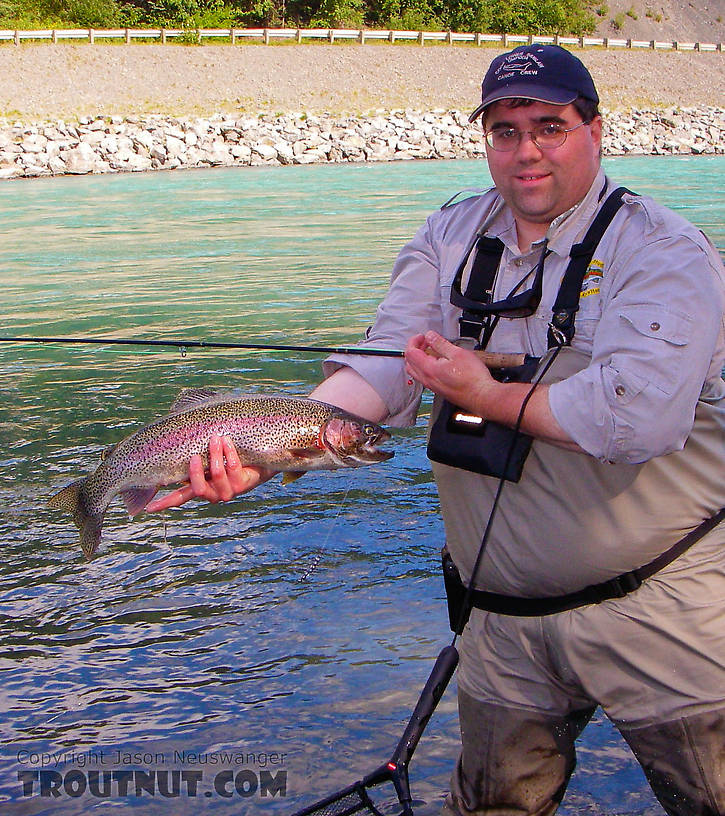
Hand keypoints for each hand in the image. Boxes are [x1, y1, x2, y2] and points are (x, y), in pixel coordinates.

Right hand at [145, 435, 274, 511]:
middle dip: (195, 471)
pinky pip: (232, 468)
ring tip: (215, 438)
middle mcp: (213, 492)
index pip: (180, 497)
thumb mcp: (209, 450)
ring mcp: (228, 491)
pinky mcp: (243, 485)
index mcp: (201, 486)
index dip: (164, 503)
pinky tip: (228, 441)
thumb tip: (175, 421)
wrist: (260, 457)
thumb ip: (193, 445)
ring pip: (216, 475)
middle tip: (194, 456)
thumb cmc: (231, 452)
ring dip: (215, 455)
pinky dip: (228, 452)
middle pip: (197, 488)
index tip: (148, 509)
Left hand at [404, 331, 498, 415]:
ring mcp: (433, 387)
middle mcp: (428, 380)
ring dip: (419, 359)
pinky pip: (425, 378)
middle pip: (410, 363)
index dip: (414, 342)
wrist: (482, 396)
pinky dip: (425, 368)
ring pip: (416, 372)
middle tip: (425, 342)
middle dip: (415, 350)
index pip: (411, 353)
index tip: (422, 336)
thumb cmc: (473, 378)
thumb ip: (440, 344)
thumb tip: (430, 336)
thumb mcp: (457, 354)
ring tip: (432, 351)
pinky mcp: (440, 390)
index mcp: (429, 370)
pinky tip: (439, 363)